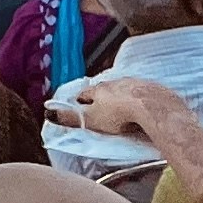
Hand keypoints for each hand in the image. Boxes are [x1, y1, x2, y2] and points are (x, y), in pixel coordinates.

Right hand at [59, 73, 185, 139]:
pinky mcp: (154, 89)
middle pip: (106, 88)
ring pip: (125, 89)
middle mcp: (116, 82)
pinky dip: (141, 99)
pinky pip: (144, 93)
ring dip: (122, 96)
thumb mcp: (91, 119)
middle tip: (101, 106)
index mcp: (99, 89)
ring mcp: (136, 84)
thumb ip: (71, 117)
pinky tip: (143, 108)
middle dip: (103, 96)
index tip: (79, 103)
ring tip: (123, 108)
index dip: (81, 99)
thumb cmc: (120, 114)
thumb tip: (49, 113)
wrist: (153, 108)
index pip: (85, 92)